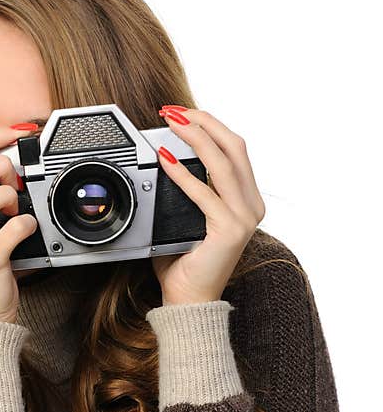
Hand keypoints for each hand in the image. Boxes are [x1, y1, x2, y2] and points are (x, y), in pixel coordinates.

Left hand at [150, 106, 265, 305]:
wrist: (190, 300)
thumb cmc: (184, 262)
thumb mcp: (186, 218)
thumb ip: (182, 192)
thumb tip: (160, 160)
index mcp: (246, 200)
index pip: (234, 150)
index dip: (211, 126)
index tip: (184, 114)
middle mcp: (251, 206)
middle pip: (233, 148)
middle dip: (203, 123)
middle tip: (174, 111)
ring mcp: (244, 218)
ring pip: (223, 164)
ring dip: (196, 138)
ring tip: (172, 123)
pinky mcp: (229, 230)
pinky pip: (204, 194)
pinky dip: (183, 174)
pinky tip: (166, 160)